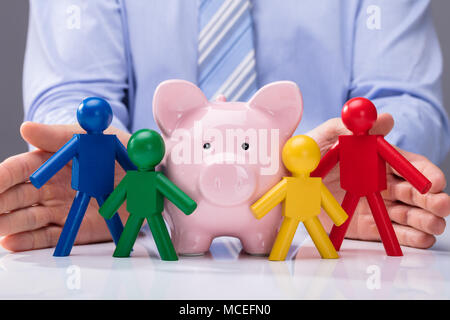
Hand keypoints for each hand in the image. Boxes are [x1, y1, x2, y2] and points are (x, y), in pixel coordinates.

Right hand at [0, 122, 130, 250]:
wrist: (145, 177)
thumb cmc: (116, 151)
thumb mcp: (91, 139)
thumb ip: (60, 135)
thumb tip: (26, 128)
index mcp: (50, 162)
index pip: (18, 169)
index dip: (1, 177)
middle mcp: (49, 187)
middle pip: (15, 197)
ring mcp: (60, 210)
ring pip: (25, 219)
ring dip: (7, 224)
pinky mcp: (74, 229)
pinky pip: (48, 237)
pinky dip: (29, 241)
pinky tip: (12, 241)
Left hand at [308, 114, 449, 248]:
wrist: (282, 188)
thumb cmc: (301, 158)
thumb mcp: (319, 138)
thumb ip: (347, 127)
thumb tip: (383, 118)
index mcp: (375, 159)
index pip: (410, 165)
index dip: (425, 173)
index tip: (434, 182)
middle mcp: (380, 183)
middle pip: (416, 192)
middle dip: (434, 199)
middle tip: (441, 206)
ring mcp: (374, 206)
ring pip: (410, 214)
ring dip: (427, 219)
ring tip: (434, 225)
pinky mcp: (366, 226)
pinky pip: (392, 233)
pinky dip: (411, 237)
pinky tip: (421, 238)